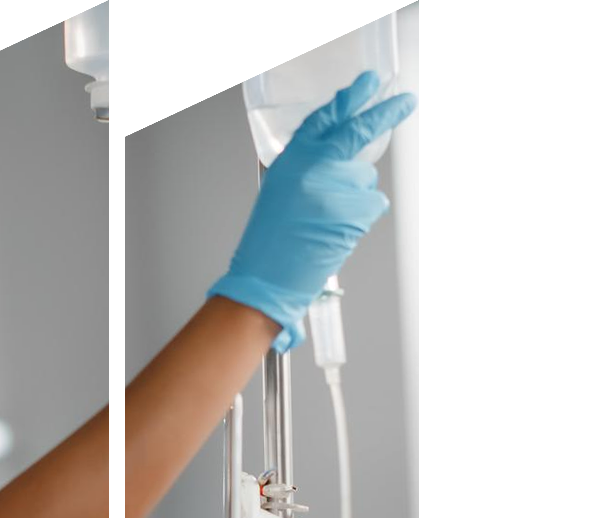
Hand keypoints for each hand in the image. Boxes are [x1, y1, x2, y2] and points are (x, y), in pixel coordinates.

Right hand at [209, 70, 416, 351]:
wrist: (267, 278)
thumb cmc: (268, 241)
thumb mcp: (277, 192)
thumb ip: (304, 168)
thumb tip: (336, 155)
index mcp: (290, 159)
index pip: (325, 117)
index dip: (350, 97)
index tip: (369, 83)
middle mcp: (314, 167)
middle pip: (360, 134)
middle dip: (387, 114)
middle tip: (406, 102)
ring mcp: (338, 187)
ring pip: (366, 178)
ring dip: (358, 194)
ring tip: (329, 219)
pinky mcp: (356, 210)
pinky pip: (374, 203)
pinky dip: (362, 216)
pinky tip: (338, 230)